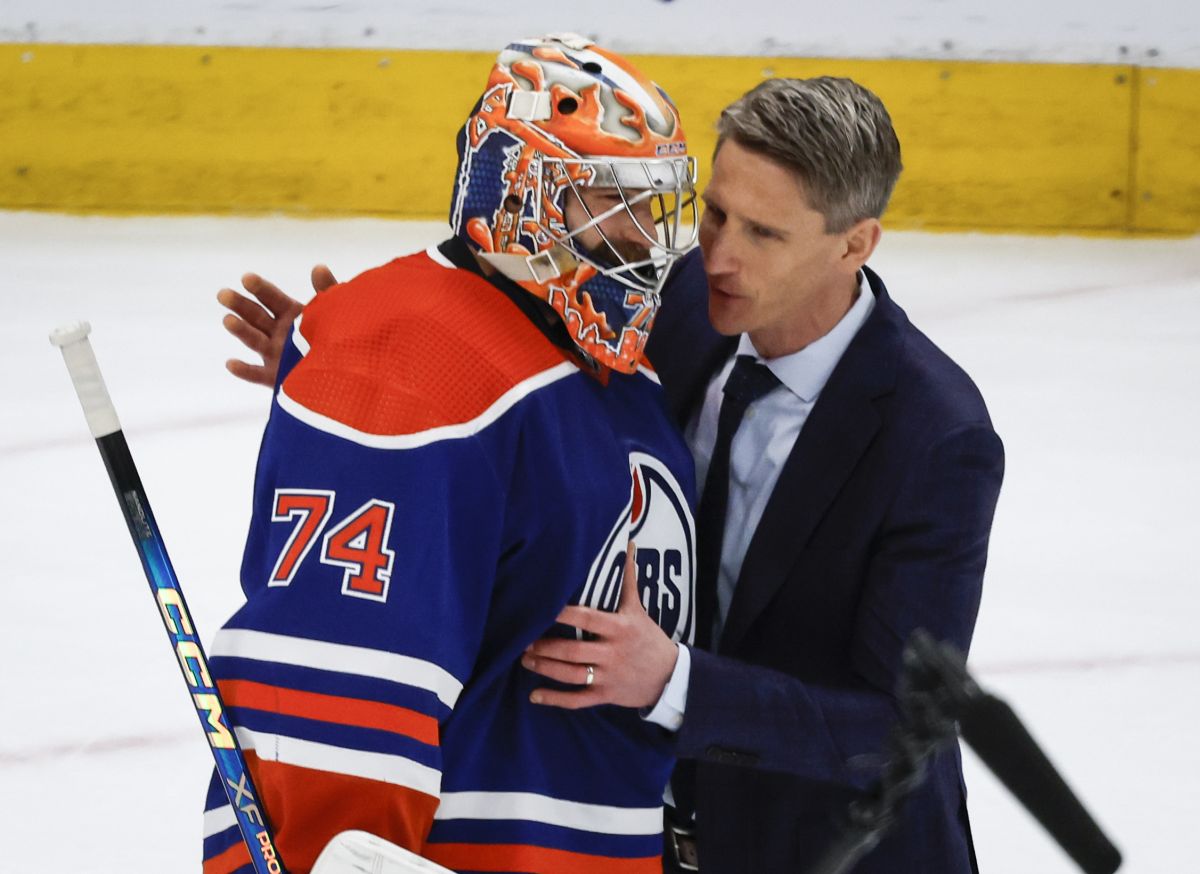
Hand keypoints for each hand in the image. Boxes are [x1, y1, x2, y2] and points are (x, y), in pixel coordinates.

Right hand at [218, 265, 337, 385]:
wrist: (344, 373)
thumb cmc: (338, 338)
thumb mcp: (333, 312)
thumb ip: (326, 291)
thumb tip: (319, 267)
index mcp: (290, 315)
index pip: (272, 298)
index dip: (260, 288)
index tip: (247, 278)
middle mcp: (278, 333)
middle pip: (256, 316)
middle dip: (240, 305)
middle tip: (223, 294)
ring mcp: (275, 355)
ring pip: (255, 341)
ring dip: (241, 331)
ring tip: (228, 320)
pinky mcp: (276, 378)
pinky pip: (258, 375)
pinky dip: (245, 371)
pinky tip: (231, 364)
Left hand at [524, 543, 678, 709]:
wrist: (671, 677)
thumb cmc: (649, 638)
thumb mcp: (639, 610)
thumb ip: (628, 581)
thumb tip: (627, 547)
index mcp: (619, 628)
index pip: (586, 618)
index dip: (562, 614)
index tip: (542, 609)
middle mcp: (612, 653)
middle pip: (573, 651)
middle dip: (546, 647)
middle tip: (523, 641)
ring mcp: (608, 676)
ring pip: (571, 675)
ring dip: (546, 668)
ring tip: (525, 660)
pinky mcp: (605, 695)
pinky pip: (577, 700)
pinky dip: (555, 699)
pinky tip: (535, 695)